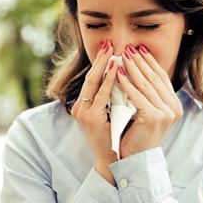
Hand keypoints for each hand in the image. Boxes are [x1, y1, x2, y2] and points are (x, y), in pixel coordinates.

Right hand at [70, 40, 117, 184]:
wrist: (112, 160)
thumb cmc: (115, 137)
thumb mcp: (111, 113)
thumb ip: (112, 97)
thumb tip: (123, 78)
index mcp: (84, 105)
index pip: (92, 79)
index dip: (99, 63)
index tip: (107, 48)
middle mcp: (80, 107)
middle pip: (90, 77)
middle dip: (99, 59)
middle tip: (108, 43)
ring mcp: (83, 112)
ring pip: (93, 83)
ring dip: (102, 65)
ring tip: (110, 51)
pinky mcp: (90, 118)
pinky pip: (101, 95)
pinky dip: (108, 80)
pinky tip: (115, 69)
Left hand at [117, 44, 182, 157]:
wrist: (135, 159)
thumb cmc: (137, 135)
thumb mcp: (147, 111)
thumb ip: (148, 94)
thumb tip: (139, 69)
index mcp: (174, 105)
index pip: (161, 77)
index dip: (150, 62)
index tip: (140, 49)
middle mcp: (173, 108)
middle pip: (154, 78)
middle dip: (141, 61)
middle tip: (129, 48)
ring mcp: (165, 113)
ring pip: (146, 84)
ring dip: (133, 68)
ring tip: (122, 56)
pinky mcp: (153, 117)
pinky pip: (137, 96)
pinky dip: (127, 83)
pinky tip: (118, 74)